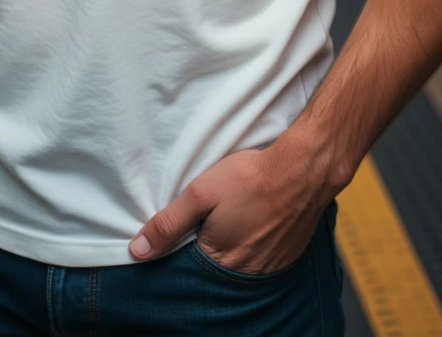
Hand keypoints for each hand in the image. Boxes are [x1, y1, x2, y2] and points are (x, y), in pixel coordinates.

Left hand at [128, 142, 328, 275]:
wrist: (303, 169)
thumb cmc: (251, 177)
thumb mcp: (201, 193)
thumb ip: (169, 223)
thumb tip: (139, 251)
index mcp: (221, 261)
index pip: (190, 269)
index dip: (182, 250)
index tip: (184, 231)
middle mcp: (247, 273)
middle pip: (215, 268)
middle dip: (207, 248)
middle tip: (211, 221)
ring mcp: (270, 266)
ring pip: (239, 264)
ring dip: (233, 248)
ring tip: (233, 220)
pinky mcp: (288, 256)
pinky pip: (263, 259)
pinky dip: (254, 246)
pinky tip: (253, 223)